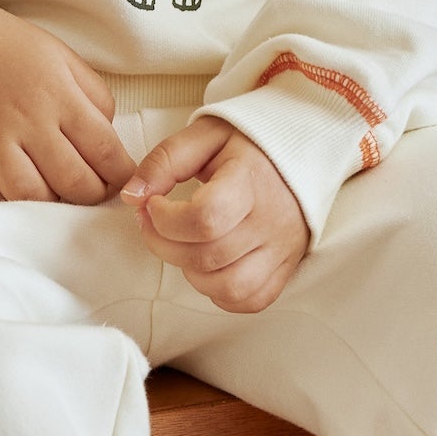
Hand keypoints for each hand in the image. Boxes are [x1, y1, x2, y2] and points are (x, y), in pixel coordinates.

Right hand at [0, 0, 137, 203]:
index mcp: (58, 94)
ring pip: (29, 196)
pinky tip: (13, 192)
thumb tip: (109, 139)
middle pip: (72, 182)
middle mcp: (25, 118)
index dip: (120, 175)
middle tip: (93, 193)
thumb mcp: (63, 58)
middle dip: (92, 196)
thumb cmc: (8, 46)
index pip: (104, 150)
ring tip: (55, 195)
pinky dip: (1, 202)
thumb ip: (94, 97)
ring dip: (49, 205)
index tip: (122, 181)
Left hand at [125, 117, 309, 313]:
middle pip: (207, 256)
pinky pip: (249, 300)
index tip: (154, 204)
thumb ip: (165, 160)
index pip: (206, 218)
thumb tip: (132, 197)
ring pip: (227, 287)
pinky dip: (220, 291)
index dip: (166, 219)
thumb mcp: (205, 135)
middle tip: (156, 222)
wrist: (304, 152)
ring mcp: (282, 249)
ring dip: (191, 271)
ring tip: (186, 243)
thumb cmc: (250, 145)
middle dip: (164, 244)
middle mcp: (272, 220)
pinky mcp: (286, 267)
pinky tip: (210, 263)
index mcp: (252, 180)